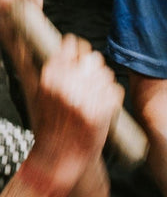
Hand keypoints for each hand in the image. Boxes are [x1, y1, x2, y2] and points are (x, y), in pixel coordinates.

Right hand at [28, 36, 121, 192]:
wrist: (59, 157)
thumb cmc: (49, 125)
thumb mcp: (37, 93)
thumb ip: (39, 68)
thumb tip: (20, 39)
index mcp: (51, 76)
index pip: (73, 44)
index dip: (78, 50)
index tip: (80, 57)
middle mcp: (68, 85)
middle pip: (94, 58)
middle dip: (93, 67)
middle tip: (89, 80)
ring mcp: (86, 99)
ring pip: (107, 73)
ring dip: (103, 82)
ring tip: (96, 95)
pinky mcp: (102, 113)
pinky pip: (116, 90)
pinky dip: (112, 96)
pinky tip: (104, 105)